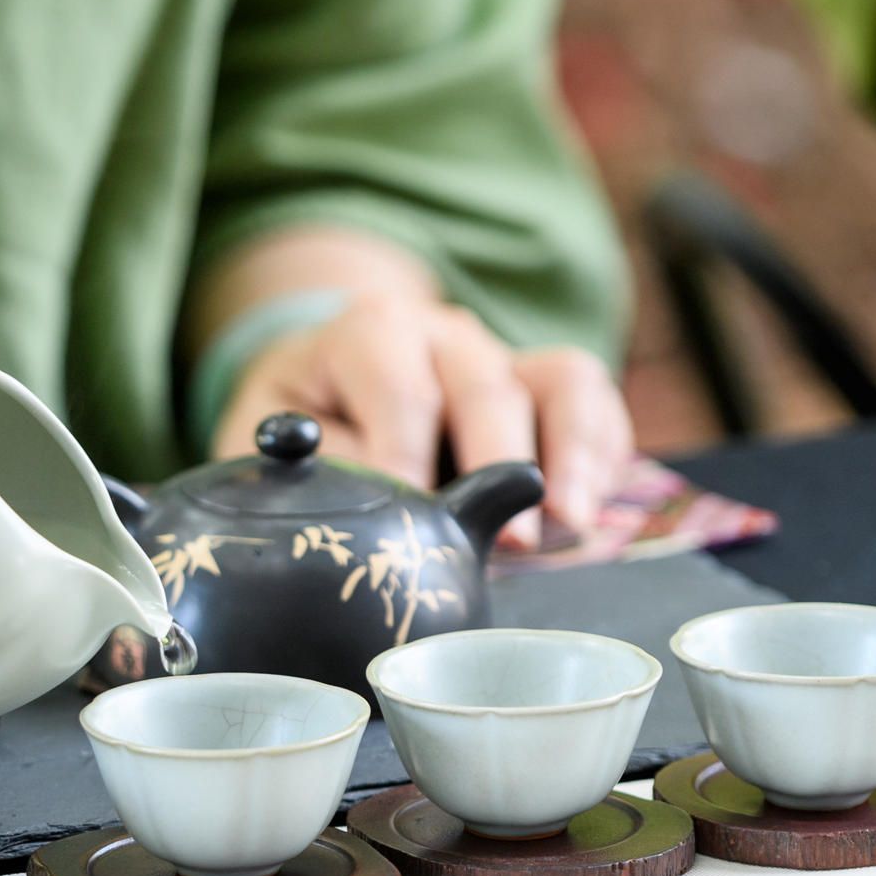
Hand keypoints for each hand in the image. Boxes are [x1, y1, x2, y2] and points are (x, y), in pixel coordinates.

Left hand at [212, 296, 632, 547]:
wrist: (334, 387)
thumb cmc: (305, 419)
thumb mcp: (273, 432)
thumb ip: (312, 463)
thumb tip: (358, 508)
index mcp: (371, 334)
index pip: (400, 387)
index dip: (407, 455)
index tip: (409, 517)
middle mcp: (446, 336)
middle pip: (487, 385)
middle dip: (499, 462)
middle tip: (511, 541)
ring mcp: (505, 356)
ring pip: (562, 382)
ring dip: (573, 455)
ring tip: (568, 525)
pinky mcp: (548, 391)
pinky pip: (597, 405)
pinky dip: (602, 457)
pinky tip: (586, 514)